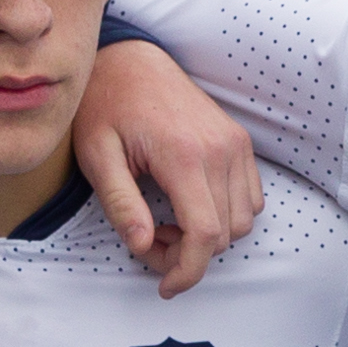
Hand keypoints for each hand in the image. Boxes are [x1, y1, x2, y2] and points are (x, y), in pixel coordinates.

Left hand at [73, 37, 263, 294]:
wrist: (130, 59)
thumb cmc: (106, 105)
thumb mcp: (97, 156)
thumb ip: (121, 205)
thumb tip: (143, 247)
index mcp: (184, 155)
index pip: (205, 235)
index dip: (187, 271)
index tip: (164, 286)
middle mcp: (220, 149)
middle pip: (226, 233)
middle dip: (190, 255)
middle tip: (150, 242)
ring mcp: (235, 144)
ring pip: (244, 219)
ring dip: (209, 237)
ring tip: (166, 223)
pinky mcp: (239, 141)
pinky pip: (250, 197)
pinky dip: (225, 215)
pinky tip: (188, 206)